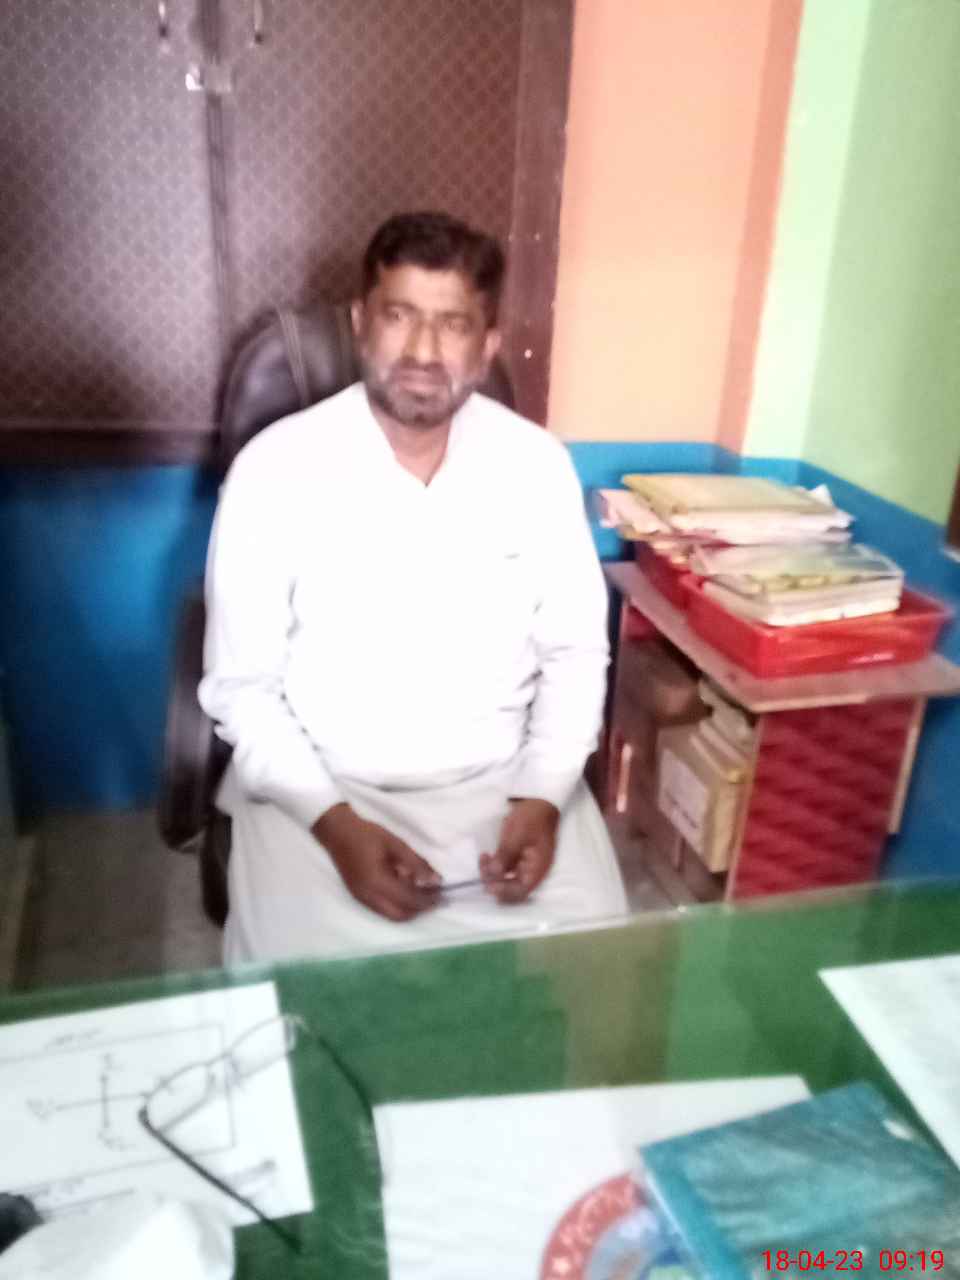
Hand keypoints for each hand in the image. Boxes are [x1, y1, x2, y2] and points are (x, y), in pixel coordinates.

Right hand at [312, 803, 440, 920]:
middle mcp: (368, 897)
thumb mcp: (396, 844)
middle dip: (419, 909)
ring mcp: (362, 898)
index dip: (428, 900)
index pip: (409, 900)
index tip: (443, 895)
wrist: (337, 831)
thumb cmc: (367, 834)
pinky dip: (397, 904)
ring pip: (391, 914)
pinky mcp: (359, 896)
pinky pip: (382, 908)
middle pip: (400, 915)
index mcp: (377, 883)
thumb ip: (417, 864)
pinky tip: (404, 888)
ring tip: (422, 893)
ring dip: (408, 908)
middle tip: (435, 897)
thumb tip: (436, 880)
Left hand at [480, 798, 558, 903]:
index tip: (488, 882)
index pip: (521, 891)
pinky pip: (505, 870)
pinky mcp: (518, 858)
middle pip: (513, 888)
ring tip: (483, 859)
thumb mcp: (516, 835)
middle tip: (483, 868)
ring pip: (506, 879)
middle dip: (495, 882)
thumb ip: (505, 855)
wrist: (538, 801)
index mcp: (537, 868)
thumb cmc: (530, 818)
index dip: (504, 890)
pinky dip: (494, 866)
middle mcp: (532, 871)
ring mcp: (525, 865)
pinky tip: (486, 856)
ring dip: (492, 874)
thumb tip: (493, 874)